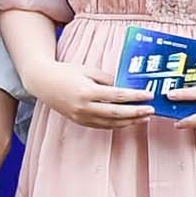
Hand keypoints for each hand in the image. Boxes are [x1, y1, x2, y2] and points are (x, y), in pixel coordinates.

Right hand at [36, 59, 154, 131]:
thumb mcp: (89, 70)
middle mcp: (84, 107)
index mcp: (87, 91)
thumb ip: (108, 80)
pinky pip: (102, 126)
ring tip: (145, 117)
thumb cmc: (67, 72)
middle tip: (152, 110)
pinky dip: (117, 124)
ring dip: (129, 122)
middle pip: (116, 114)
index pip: (117, 96)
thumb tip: (126, 87)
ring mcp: (81, 117)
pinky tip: (128, 121)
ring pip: (110, 123)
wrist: (44, 83)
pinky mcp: (80, 122)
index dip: (135, 96)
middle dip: (136, 113)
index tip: (149, 95)